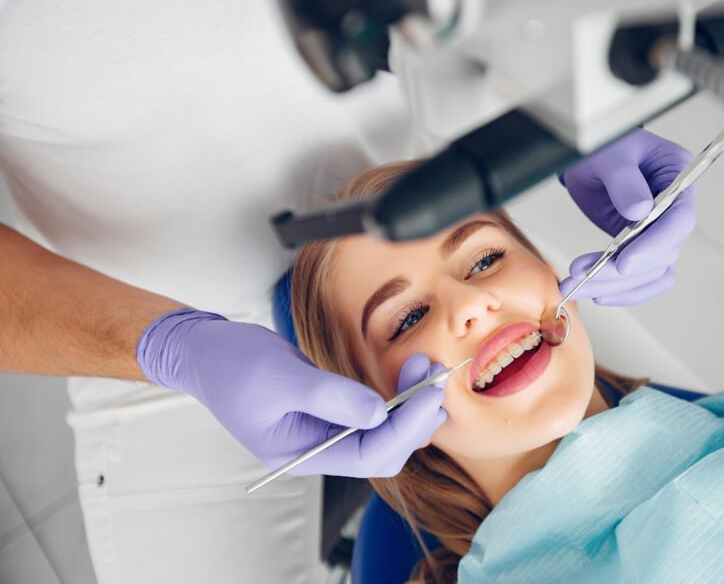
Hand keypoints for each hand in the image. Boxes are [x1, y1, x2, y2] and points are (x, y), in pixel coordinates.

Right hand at [137, 309, 446, 476]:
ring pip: (383, 432)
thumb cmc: (231, 364)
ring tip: (425, 369)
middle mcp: (317, 450)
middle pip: (382, 450)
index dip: (404, 429)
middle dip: (414, 417)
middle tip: (435, 377)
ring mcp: (324, 431)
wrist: (205, 350)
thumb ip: (331, 397)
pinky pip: (373, 413)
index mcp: (300, 454)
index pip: (367, 456)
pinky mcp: (330, 410)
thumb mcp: (281, 377)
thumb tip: (379, 412)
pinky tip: (409, 375)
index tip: (429, 396)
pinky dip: (395, 396)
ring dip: (410, 404)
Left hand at [560, 129, 694, 305]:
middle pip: (663, 253)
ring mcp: (662, 230)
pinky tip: (596, 293)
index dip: (654, 245)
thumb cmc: (603, 148)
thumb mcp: (609, 155)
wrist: (590, 161)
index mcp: (678, 176)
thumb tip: (639, 212)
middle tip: (581, 277)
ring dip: (614, 285)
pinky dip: (622, 290)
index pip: (679, 220)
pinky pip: (644, 278)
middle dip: (620, 272)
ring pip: (651, 272)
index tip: (623, 263)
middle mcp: (677, 208)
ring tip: (575, 286)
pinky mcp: (646, 247)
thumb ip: (623, 180)